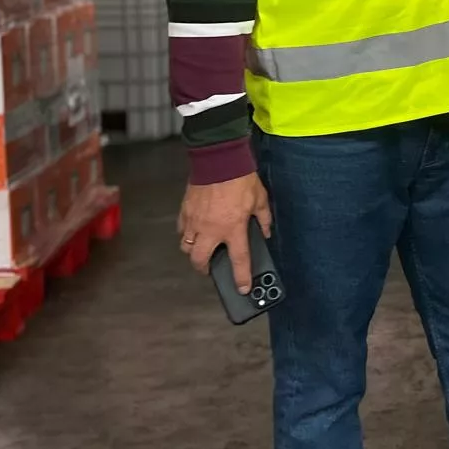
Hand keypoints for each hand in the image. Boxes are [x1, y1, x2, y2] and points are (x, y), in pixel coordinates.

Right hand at [179, 173, 271, 292]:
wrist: (219, 160)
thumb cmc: (241, 179)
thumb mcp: (260, 199)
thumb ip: (264, 218)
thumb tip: (266, 231)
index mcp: (233, 229)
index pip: (239, 260)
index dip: (241, 277)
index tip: (242, 288)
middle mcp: (212, 230)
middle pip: (201, 261)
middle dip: (204, 269)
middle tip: (209, 268)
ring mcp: (196, 222)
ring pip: (187, 247)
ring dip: (193, 251)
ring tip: (201, 248)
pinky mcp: (185, 211)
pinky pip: (182, 229)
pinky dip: (186, 233)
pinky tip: (193, 230)